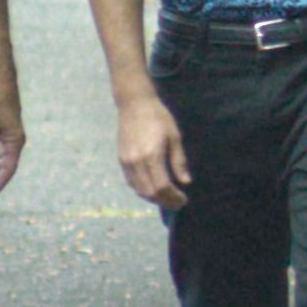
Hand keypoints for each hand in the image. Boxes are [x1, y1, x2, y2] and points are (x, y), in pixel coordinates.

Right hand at [115, 91, 192, 208]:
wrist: (134, 104)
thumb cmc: (158, 117)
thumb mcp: (174, 137)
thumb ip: (179, 161)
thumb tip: (185, 182)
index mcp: (152, 155)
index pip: (162, 186)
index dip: (173, 197)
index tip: (183, 199)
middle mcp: (137, 162)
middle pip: (150, 192)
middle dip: (165, 201)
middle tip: (177, 203)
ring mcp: (127, 162)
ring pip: (139, 190)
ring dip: (153, 198)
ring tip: (167, 198)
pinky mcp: (121, 160)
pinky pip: (131, 182)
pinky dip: (142, 190)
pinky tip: (153, 189)